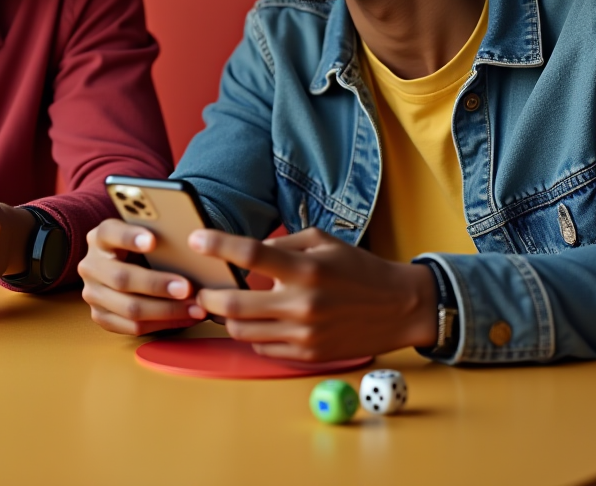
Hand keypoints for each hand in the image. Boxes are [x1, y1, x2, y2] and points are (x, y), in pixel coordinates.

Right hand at [78, 218, 206, 334]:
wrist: (121, 265)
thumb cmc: (141, 248)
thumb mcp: (143, 235)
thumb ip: (157, 236)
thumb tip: (193, 242)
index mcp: (100, 238)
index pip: (110, 233)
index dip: (130, 237)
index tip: (153, 240)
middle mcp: (91, 266)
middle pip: (122, 278)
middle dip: (157, 285)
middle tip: (186, 288)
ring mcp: (93, 294)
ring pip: (130, 308)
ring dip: (166, 310)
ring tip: (195, 308)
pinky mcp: (100, 317)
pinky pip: (133, 327)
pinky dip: (163, 324)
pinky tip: (185, 318)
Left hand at [189, 227, 437, 360]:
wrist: (398, 307)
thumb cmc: (357, 268)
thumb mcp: (322, 241)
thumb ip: (282, 245)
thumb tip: (245, 251)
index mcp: (305, 269)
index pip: (251, 255)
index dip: (218, 245)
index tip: (196, 240)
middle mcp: (302, 304)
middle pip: (234, 305)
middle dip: (207, 296)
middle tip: (200, 288)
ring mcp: (304, 334)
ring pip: (242, 331)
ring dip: (226, 318)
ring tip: (226, 305)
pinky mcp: (308, 355)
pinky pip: (262, 348)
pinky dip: (252, 334)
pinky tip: (257, 321)